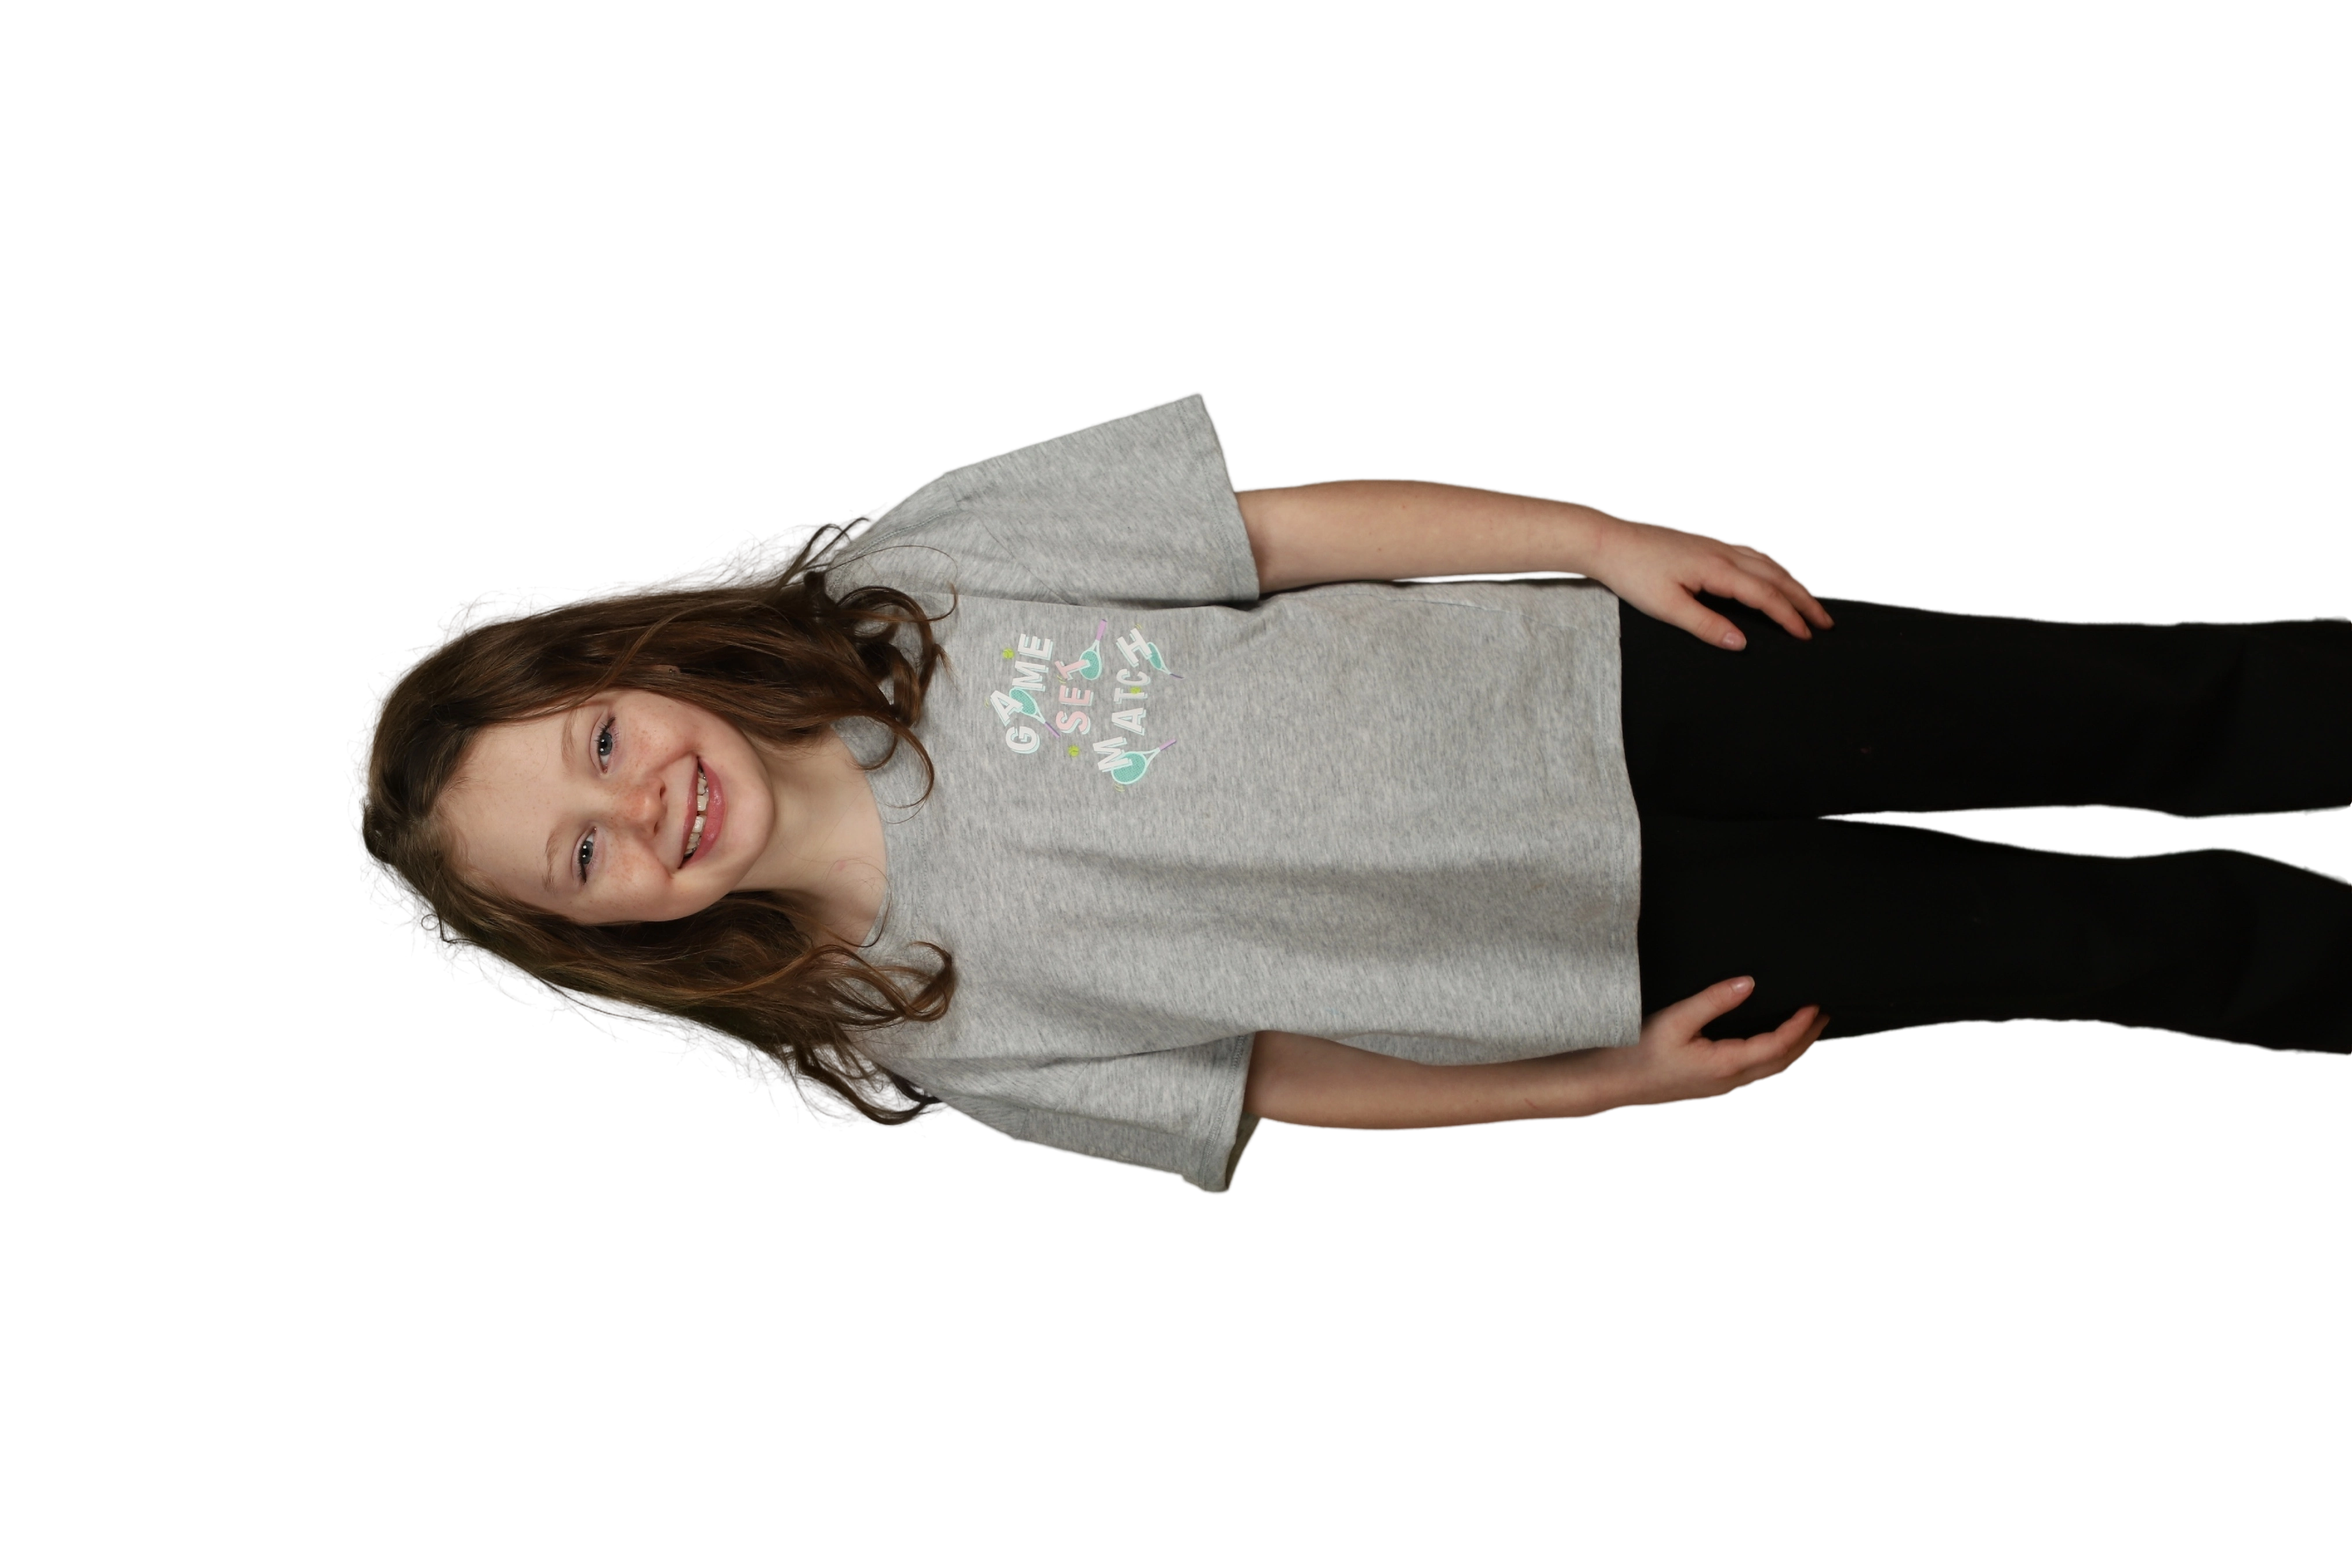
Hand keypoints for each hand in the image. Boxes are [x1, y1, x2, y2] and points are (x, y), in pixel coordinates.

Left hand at [1590, 514, 1834, 650]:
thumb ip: (1706, 625)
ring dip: (1793, 581)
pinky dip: (1773, 566)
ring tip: (1810, 600)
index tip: (1808, 636)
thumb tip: (1741, 643)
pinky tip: (1773, 575)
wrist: (1608, 541)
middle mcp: (1724, 552)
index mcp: (1717, 569)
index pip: (1766, 596)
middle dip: (1805, 599)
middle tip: (1826, 621)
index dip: (1789, 617)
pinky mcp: (1707, 543)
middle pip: (1776, 576)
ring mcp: (1717, 544)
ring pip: (1768, 561)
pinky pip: (1753, 553)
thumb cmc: (1633, 573)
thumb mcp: (1667, 607)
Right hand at [1619, 976, 1828, 1108]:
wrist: (1612, 1083)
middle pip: (1783, 1060)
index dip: (1801, 1024)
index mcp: (1726, 1063)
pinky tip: (1768, 1043)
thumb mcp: (1674, 1020)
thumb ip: (1713, 1001)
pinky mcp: (1712, 1083)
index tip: (1816, 1004)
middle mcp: (1730, 1079)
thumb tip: (1748, 983)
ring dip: (1793, 1047)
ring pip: (1771, 1068)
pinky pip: (1755, 1069)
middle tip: (1825, 1014)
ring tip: (1806, 1026)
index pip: (1779, 1044)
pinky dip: (1773, 1054)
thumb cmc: (1636, 1053)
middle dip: (1807, 1037)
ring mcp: (1722, 1084)